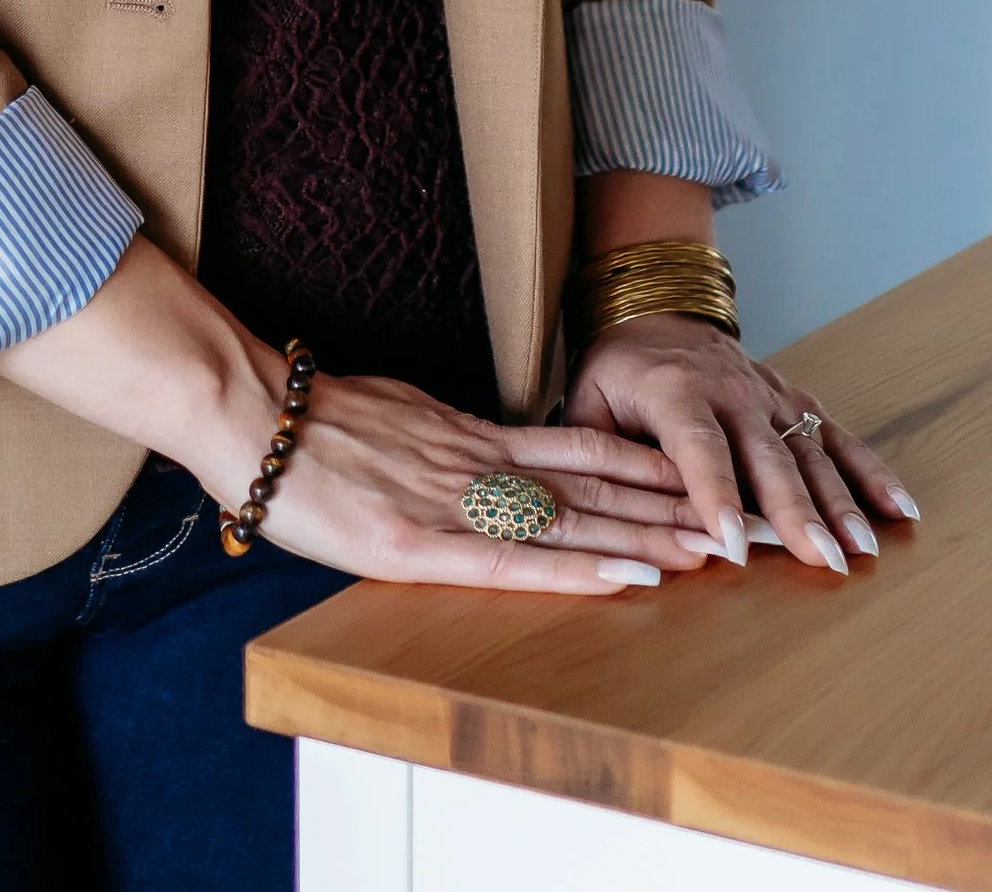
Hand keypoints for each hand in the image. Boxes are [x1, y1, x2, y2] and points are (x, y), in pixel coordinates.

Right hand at [0, 238, 707, 597]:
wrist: (251, 416)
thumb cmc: (313, 421)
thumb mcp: (400, 415)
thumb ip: (449, 438)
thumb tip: (486, 451)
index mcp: (473, 434)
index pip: (584, 450)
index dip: (651, 465)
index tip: (709, 475)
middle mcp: (481, 463)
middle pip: (598, 486)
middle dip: (674, 504)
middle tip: (739, 516)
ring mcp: (457, 500)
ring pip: (574, 520)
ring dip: (648, 535)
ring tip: (714, 548)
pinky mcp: (423, 541)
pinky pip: (518, 559)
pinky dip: (579, 569)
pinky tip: (628, 577)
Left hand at [564, 315, 920, 576]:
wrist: (658, 309)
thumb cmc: (620, 370)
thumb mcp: (589, 400)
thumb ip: (599, 454)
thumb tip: (605, 516)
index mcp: (676, 392)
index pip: (700, 449)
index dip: (717, 496)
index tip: (735, 546)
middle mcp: (732, 392)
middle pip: (768, 457)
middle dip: (796, 512)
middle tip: (821, 561)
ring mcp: (771, 395)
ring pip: (810, 451)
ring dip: (840, 502)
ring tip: (862, 550)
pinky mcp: (797, 401)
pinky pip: (839, 437)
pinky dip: (871, 472)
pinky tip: (901, 509)